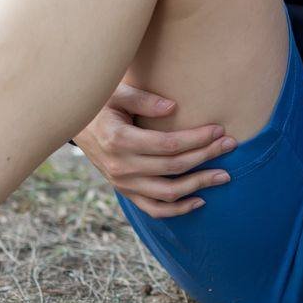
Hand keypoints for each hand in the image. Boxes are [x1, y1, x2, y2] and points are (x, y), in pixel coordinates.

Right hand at [73, 83, 236, 217]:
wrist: (72, 124)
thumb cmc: (99, 103)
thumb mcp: (115, 92)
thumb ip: (142, 98)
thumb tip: (173, 107)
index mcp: (119, 140)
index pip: (168, 144)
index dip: (197, 139)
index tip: (219, 130)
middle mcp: (121, 166)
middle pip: (173, 167)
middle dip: (206, 157)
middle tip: (231, 145)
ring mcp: (122, 183)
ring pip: (168, 193)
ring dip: (199, 185)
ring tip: (224, 176)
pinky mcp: (125, 191)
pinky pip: (154, 209)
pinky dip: (178, 209)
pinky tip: (200, 200)